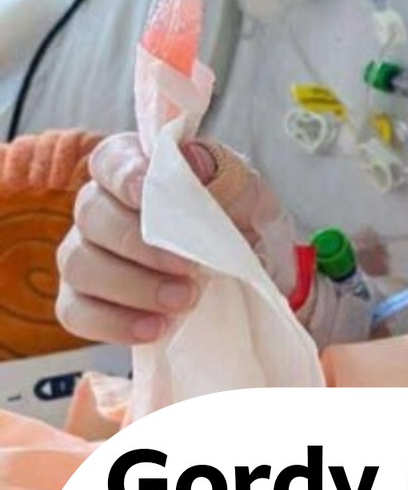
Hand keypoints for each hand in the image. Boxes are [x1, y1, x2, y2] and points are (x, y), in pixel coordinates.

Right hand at [55, 133, 265, 346]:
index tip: (148, 195)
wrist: (250, 266)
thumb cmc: (238, 219)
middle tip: (188, 269)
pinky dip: (113, 323)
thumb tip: (190, 160)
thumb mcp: (245, 191)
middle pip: (91, 215)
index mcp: (135, 168)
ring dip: (131, 286)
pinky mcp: (83, 299)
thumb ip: (221, 174)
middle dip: (139, 245)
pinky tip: (155, 328)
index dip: (123, 177)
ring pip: (79, 265)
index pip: (110, 160)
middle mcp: (99, 206)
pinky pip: (76, 312)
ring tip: (182, 301)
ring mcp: (85, 253)